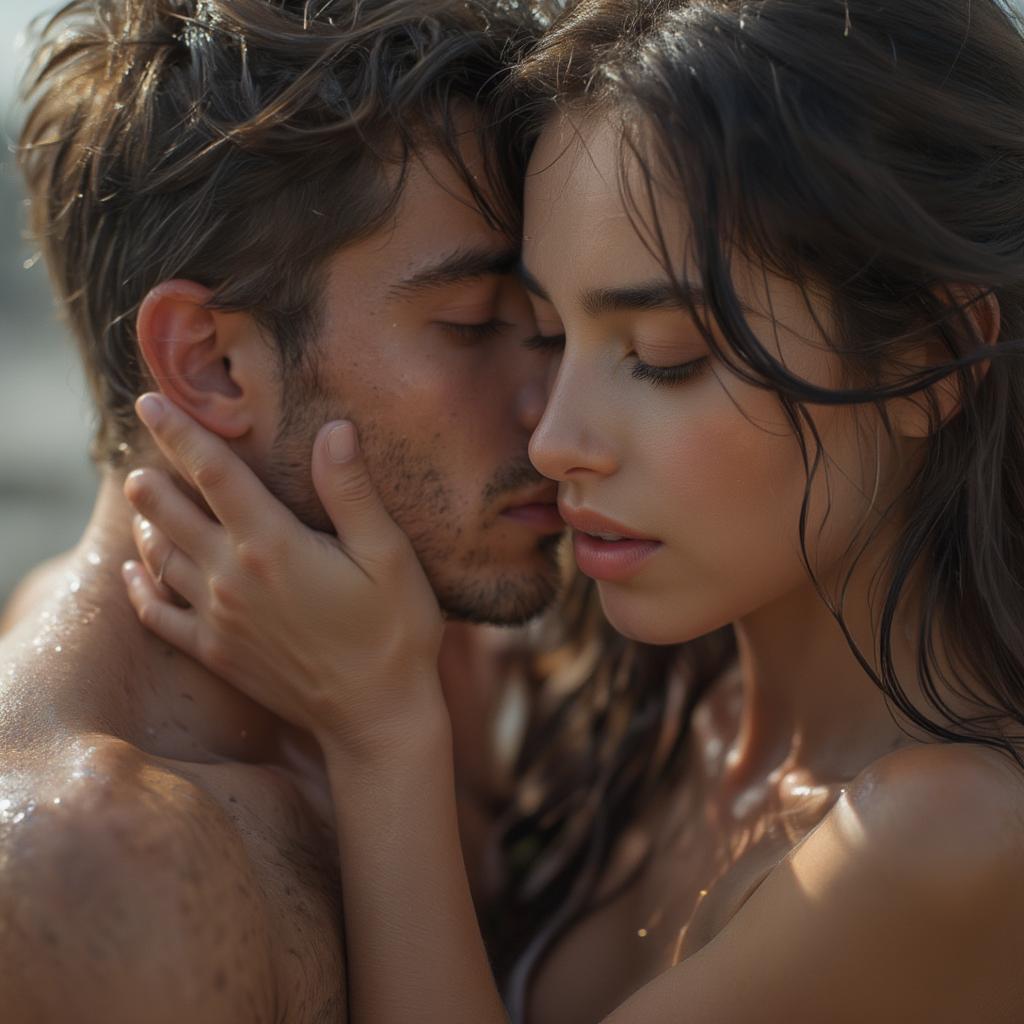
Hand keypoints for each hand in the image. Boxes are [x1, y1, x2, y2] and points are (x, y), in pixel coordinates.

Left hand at [121, 393, 445, 753]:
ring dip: (145, 523)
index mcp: (272, 544)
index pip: (213, 473)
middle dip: (152, 475)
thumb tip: (334, 430)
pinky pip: (159, 615)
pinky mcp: (217, 653)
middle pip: (171, 512)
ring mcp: (218, 619)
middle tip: (137, 450)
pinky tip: (133, 572)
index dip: (180, 432)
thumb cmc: (394, 631)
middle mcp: (232, 577)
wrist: (376, 717)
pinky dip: (139, 588)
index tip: (150, 400)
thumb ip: (353, 492)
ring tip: (140, 497)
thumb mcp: (388, 556)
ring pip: (159, 559)